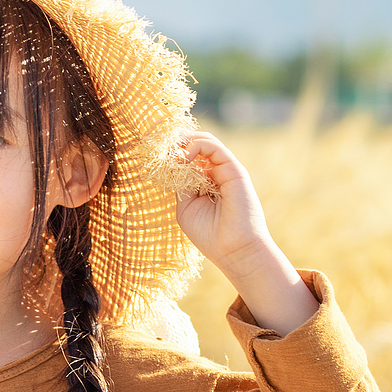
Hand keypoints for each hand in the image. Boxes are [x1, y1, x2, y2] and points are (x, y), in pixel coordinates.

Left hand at [173, 132, 271, 273]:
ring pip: (205, 141)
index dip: (172, 153)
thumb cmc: (210, 234)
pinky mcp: (234, 170)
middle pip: (196, 145)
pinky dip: (195, 146)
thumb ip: (181, 185)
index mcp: (205, 182)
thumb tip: (173, 163)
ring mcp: (226, 170)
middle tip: (161, 149)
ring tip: (171, 152)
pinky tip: (183, 158)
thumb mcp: (186, 207)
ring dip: (183, 142)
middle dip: (176, 143)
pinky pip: (214, 147)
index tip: (156, 157)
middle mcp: (216, 173)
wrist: (235, 250)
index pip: (188, 158)